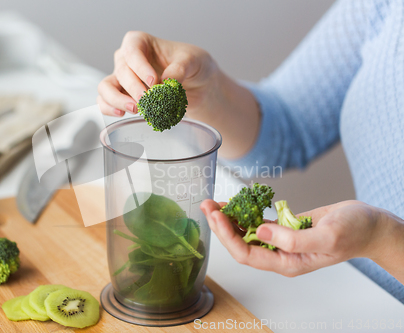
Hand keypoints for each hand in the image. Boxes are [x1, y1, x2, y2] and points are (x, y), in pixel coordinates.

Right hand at [97, 31, 218, 116]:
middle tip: (148, 100)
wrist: (196, 85)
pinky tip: (123, 114)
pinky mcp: (121, 96)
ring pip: (106, 87)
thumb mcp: (193, 61)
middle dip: (134, 87)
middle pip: (121, 71)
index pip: (132, 50)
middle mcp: (126, 59)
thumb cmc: (192, 66)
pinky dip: (109, 109)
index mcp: (140, 42)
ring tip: (136, 109)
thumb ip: (181, 67)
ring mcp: (121, 79)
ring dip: (117, 100)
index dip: (140, 67)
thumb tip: (167, 80)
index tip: (154, 81)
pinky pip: (105, 102)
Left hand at [200, 199, 390, 276]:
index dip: (228, 236)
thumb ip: (294, 239)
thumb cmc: (354, 232)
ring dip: (228, 219)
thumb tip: (261, 231)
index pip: (247, 254)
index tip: (216, 216)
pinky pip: (257, 223)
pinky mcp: (283, 229)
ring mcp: (280, 242)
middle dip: (221, 226)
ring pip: (245, 233)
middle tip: (206, 205)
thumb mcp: (328, 237)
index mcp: (287, 262)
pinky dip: (244, 213)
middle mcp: (279, 255)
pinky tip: (233, 203)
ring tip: (212, 203)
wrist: (369, 224)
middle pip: (240, 244)